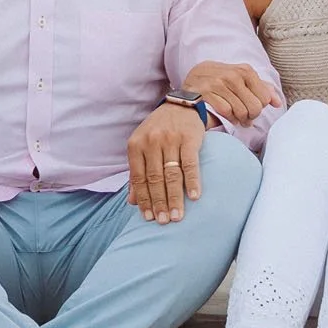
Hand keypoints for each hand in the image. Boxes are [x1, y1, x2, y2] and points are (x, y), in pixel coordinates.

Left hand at [126, 102, 206, 223]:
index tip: (148, 218)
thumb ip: (137, 173)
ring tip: (177, 216)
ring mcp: (170, 139)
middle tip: (164, 221)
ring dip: (175, 197)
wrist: (180, 105)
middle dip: (159, 203)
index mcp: (136, 145)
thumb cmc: (158, 130)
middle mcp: (152, 142)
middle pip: (155, 178)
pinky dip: (193, 181)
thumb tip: (132, 202)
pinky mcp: (189, 138)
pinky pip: (190, 163)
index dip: (144, 199)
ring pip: (172, 174)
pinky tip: (194, 196)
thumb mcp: (142, 146)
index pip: (138, 178)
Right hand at [181, 60, 278, 125]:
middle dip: (251, 116)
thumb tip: (277, 103)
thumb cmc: (222, 80)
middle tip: (246, 117)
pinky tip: (227, 117)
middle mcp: (233, 75)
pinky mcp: (206, 93)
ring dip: (240, 119)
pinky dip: (228, 118)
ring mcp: (218, 84)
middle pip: (254, 107)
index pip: (264, 99)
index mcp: (245, 70)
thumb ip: (262, 88)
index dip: (260, 107)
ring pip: (240, 112)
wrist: (194, 78)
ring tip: (237, 118)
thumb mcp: (242, 78)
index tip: (252, 108)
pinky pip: (226, 113)